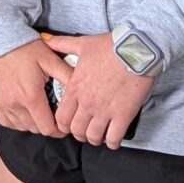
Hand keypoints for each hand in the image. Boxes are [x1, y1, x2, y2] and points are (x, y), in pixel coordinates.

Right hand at [0, 38, 69, 136]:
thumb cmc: (25, 48)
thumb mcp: (49, 59)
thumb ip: (67, 75)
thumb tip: (83, 89)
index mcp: (31, 96)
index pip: (48, 128)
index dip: (59, 130)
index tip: (64, 124)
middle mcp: (15, 104)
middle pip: (36, 129)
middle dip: (47, 126)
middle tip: (54, 116)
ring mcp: (2, 104)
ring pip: (22, 127)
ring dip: (33, 124)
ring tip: (40, 113)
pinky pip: (7, 122)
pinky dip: (17, 122)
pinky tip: (24, 112)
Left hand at [45, 32, 154, 148]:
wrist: (137, 50)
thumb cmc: (110, 46)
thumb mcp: (82, 43)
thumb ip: (62, 44)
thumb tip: (46, 40)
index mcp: (75, 88)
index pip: (61, 118)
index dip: (63, 125)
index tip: (69, 124)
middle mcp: (88, 103)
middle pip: (76, 130)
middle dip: (79, 134)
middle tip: (84, 131)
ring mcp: (105, 110)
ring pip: (94, 137)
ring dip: (95, 139)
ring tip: (99, 135)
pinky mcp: (124, 115)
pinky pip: (114, 138)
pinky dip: (112, 142)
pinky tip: (113, 139)